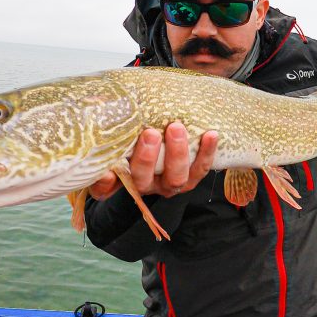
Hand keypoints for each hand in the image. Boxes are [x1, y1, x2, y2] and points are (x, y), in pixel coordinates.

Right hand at [88, 122, 217, 199]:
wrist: (164, 131)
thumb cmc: (135, 131)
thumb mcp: (120, 133)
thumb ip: (111, 134)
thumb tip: (105, 135)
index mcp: (121, 177)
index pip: (104, 188)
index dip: (104, 183)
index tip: (106, 170)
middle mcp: (145, 184)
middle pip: (143, 179)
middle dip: (147, 158)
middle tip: (149, 133)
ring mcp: (169, 183)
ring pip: (175, 177)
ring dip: (177, 153)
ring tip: (176, 128)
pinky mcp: (190, 178)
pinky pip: (200, 169)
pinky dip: (207, 152)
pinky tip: (211, 134)